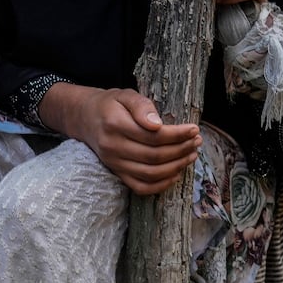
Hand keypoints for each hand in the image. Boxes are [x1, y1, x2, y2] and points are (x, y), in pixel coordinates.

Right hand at [40, 83, 200, 194]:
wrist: (86, 118)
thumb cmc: (110, 104)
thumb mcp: (125, 95)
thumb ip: (142, 106)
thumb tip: (158, 124)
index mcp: (115, 125)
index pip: (153, 136)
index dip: (177, 135)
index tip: (194, 129)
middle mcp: (113, 148)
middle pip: (154, 156)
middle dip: (181, 150)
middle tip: (197, 141)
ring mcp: (114, 164)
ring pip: (150, 173)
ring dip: (176, 167)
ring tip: (191, 155)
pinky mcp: (117, 173)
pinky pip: (140, 187)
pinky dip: (160, 185)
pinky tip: (176, 173)